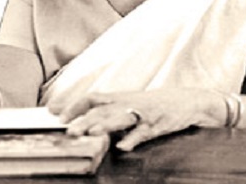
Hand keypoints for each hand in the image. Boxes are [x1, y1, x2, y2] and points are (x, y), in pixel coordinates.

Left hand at [48, 89, 226, 150]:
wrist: (190, 101)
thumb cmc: (157, 105)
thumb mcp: (131, 104)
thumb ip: (110, 112)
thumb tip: (85, 122)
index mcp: (120, 98)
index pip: (92, 98)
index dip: (73, 104)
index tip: (55, 113)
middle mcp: (129, 103)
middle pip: (102, 110)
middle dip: (84, 119)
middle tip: (69, 131)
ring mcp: (143, 114)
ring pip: (121, 118)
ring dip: (105, 126)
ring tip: (90, 133)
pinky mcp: (158, 124)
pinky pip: (144, 132)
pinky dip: (134, 139)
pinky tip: (123, 147)